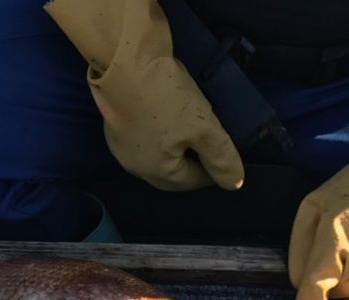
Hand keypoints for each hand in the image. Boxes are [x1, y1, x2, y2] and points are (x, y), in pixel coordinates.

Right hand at [91, 55, 243, 191]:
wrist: (124, 65)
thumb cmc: (167, 99)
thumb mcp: (203, 128)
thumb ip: (221, 158)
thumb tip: (234, 184)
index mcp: (159, 174)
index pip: (195, 181)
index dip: (215, 167)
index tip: (227, 148)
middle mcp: (136, 169)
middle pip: (174, 171)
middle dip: (193, 159)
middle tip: (209, 137)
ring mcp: (122, 150)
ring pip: (157, 155)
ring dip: (175, 146)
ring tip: (188, 125)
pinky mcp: (114, 129)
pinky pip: (144, 140)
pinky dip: (158, 133)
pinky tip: (164, 115)